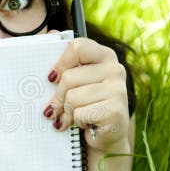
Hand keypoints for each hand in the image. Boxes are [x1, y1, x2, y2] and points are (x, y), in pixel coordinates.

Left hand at [42, 37, 129, 153]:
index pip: (78, 46)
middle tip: (55, 108)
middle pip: (69, 77)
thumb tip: (50, 33)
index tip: (51, 78)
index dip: (60, 63)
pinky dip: (77, 122)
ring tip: (73, 117)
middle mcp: (116, 69)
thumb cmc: (86, 105)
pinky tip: (86, 125)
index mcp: (105, 56)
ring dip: (67, 112)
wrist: (105, 137)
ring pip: (72, 97)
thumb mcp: (75, 81)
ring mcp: (118, 90)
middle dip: (58, 97)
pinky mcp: (116, 111)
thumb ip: (65, 59)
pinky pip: (80, 113)